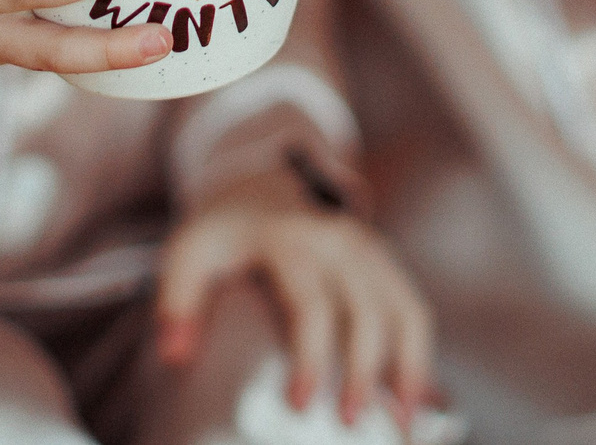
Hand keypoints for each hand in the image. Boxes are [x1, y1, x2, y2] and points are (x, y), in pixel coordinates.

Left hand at [156, 168, 433, 428]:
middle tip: (350, 422)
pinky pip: (412, 305)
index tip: (300, 404)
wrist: (262, 176)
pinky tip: (417, 394)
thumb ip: (176, 301)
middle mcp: (338, 240)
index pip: (310, 303)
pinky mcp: (383, 259)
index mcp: (290, 238)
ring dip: (409, 365)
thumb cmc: (223, 226)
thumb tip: (175, 357)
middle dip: (363, 372)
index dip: (310, 357)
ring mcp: (367, 247)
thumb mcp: (187, 250)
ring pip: (403, 307)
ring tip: (404, 420)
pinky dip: (420, 350)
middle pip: (366, 310)